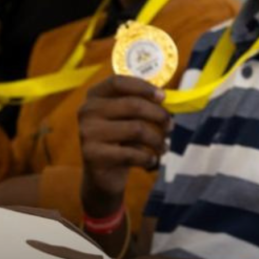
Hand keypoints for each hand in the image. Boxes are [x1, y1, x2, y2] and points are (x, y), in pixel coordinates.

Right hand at [78, 75, 170, 216]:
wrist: (102, 176)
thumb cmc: (120, 141)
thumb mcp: (127, 120)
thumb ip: (140, 105)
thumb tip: (165, 97)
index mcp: (94, 96)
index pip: (118, 82)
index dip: (143, 87)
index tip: (163, 97)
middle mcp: (87, 111)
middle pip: (133, 105)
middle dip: (159, 115)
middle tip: (170, 126)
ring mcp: (88, 133)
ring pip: (136, 129)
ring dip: (157, 140)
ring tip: (164, 147)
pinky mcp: (93, 155)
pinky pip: (131, 153)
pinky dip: (148, 158)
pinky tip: (152, 161)